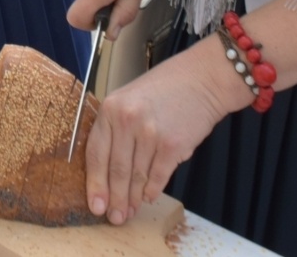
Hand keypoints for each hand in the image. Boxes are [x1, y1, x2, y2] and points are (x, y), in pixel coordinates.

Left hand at [85, 42, 245, 224]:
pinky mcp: (172, 145)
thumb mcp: (129, 99)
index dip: (95, 183)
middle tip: (114, 217)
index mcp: (111, 108)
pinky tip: (148, 198)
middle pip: (116, 170)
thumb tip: (108, 172)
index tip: (95, 204)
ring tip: (129, 212)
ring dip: (133, 199)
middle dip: (114, 198)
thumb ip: (116, 130)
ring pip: (136, 177)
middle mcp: (127, 120)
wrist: (202, 79)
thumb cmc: (165, 89)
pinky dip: (152, 191)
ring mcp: (150, 133)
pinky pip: (158, 177)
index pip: (95, 153)